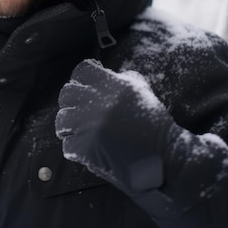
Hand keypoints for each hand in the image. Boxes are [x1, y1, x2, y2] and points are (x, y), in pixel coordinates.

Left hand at [55, 59, 178, 193]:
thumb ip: (119, 79)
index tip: (84, 86)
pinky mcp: (86, 148)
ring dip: (68, 125)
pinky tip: (84, 149)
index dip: (81, 78)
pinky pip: (68, 144)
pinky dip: (74, 147)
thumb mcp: (140, 90)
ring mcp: (90, 126)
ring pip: (62, 119)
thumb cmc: (154, 123)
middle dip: (72, 101)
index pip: (82, 71)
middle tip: (79, 111)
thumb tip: (99, 72)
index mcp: (112, 85)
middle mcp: (97, 103)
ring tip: (76, 130)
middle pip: (67, 93)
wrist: (164, 156)